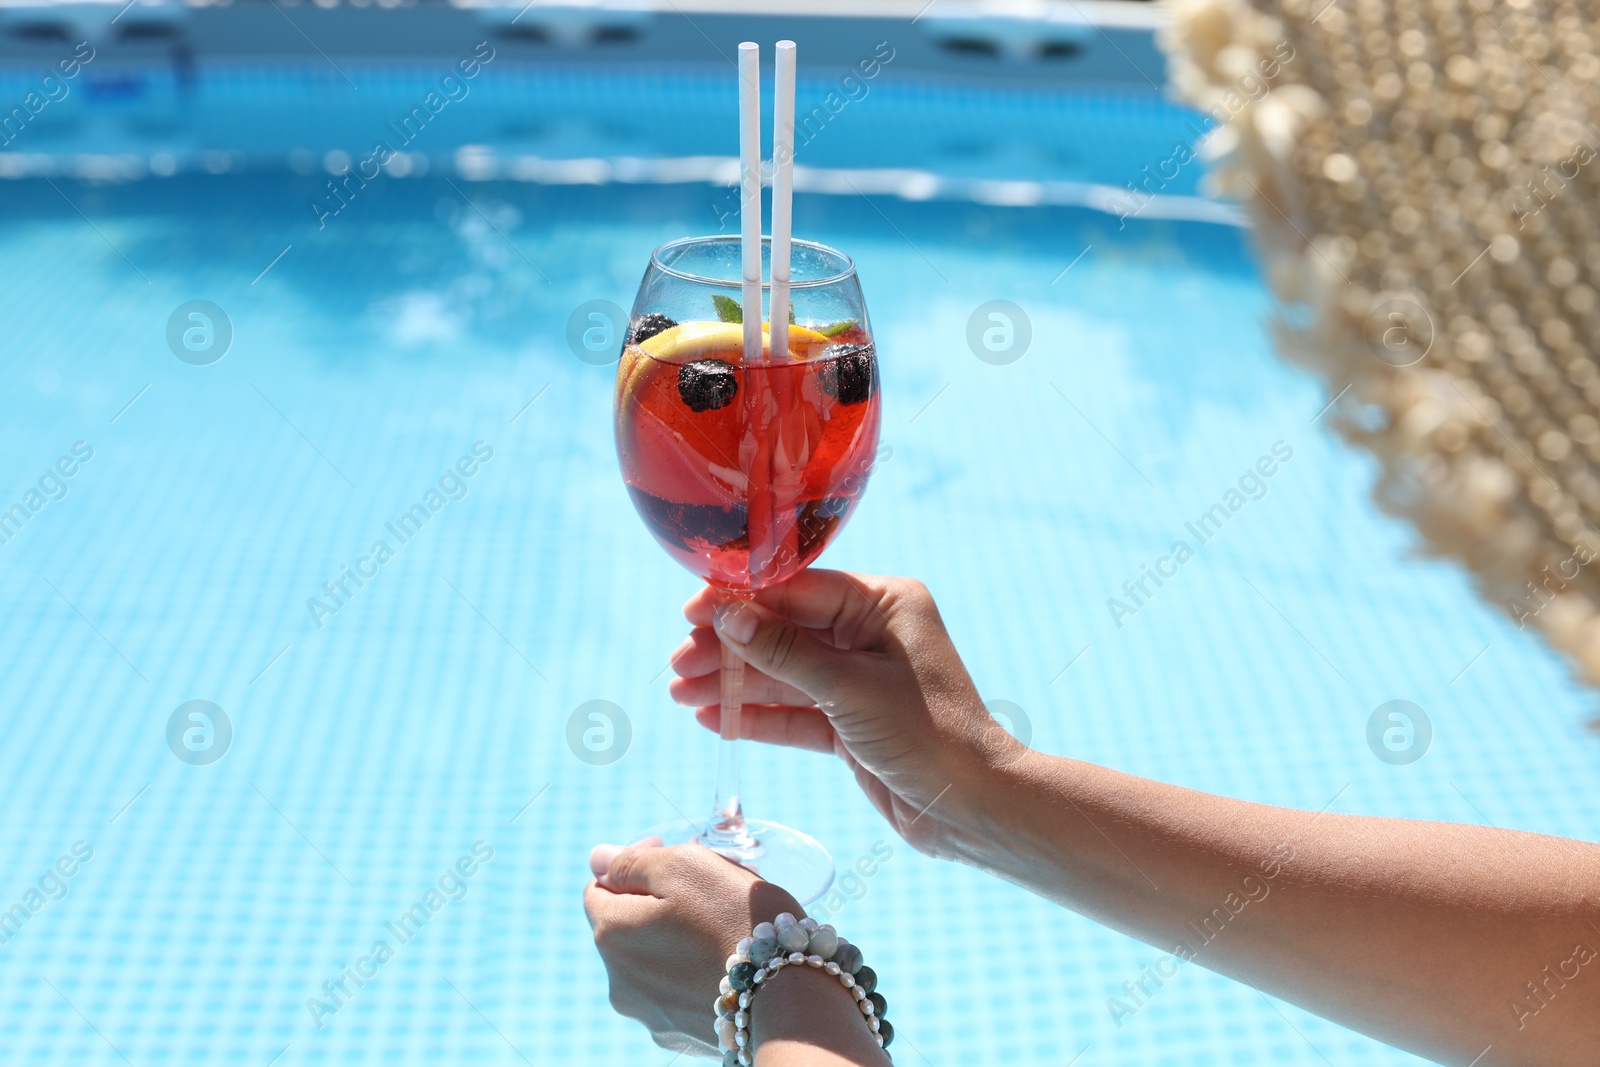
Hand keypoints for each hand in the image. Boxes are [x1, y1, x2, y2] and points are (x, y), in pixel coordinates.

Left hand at [584, 842, 802, 1054]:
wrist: (787, 996)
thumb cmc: (736, 919)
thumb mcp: (684, 867)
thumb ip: (632, 862)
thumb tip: (596, 858)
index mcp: (612, 934)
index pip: (599, 887)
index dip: (634, 864)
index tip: (673, 852)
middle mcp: (619, 980)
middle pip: (627, 924)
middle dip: (659, 897)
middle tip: (707, 884)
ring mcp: (649, 1013)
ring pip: (653, 957)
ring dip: (676, 934)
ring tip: (723, 922)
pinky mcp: (679, 1033)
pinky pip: (677, 988)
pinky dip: (692, 969)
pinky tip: (726, 959)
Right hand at [668, 570, 1012, 857]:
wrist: (971, 808)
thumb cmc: (927, 734)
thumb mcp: (849, 689)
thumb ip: (785, 653)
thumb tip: (727, 616)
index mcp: (884, 603)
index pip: (798, 589)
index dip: (742, 600)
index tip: (692, 611)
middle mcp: (871, 633)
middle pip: (783, 630)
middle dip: (730, 648)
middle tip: (678, 664)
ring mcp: (860, 677)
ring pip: (783, 673)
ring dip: (734, 684)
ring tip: (681, 693)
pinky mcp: (851, 722)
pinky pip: (795, 710)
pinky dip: (757, 716)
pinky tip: (713, 719)